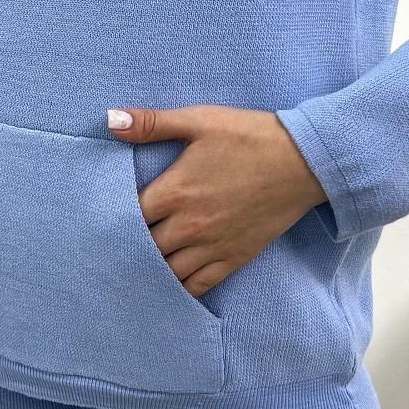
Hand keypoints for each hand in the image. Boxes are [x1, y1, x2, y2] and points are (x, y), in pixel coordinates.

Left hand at [106, 104, 327, 297]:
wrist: (303, 161)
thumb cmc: (248, 136)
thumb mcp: (199, 120)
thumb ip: (151, 123)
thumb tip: (109, 120)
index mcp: (174, 191)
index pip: (127, 217)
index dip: (112, 219)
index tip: (104, 217)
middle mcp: (188, 225)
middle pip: (142, 248)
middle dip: (128, 246)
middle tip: (114, 245)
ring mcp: (211, 246)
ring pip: (166, 272)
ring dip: (150, 269)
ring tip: (136, 265)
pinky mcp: (233, 258)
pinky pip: (197, 286)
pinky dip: (179, 288)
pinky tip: (167, 285)